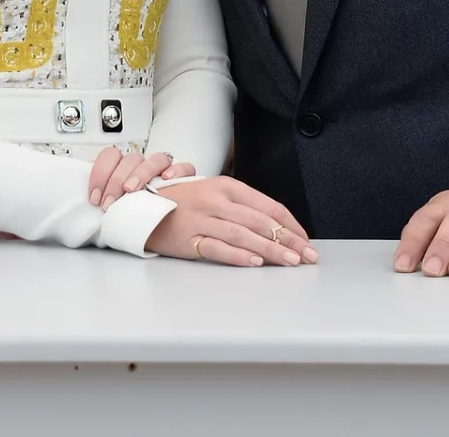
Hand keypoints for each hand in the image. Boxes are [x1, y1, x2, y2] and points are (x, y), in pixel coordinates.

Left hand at [88, 147, 196, 210]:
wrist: (159, 227)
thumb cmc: (134, 216)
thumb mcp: (115, 208)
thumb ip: (106, 199)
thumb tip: (90, 203)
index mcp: (124, 168)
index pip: (111, 155)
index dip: (100, 173)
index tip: (95, 197)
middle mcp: (143, 167)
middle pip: (131, 159)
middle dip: (116, 180)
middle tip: (109, 203)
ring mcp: (163, 171)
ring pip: (156, 158)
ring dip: (141, 173)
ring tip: (131, 189)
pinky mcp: (183, 179)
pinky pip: (185, 167)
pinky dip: (177, 169)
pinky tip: (167, 178)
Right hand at [146, 176, 313, 265]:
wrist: (141, 207)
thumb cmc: (180, 201)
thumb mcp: (212, 192)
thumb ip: (241, 205)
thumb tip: (275, 225)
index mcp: (226, 186)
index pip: (268, 205)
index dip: (290, 224)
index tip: (304, 239)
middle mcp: (216, 200)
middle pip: (261, 221)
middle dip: (289, 240)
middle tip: (307, 255)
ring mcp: (202, 219)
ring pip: (244, 235)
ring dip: (271, 250)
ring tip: (290, 262)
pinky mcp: (189, 239)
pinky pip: (218, 248)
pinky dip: (239, 256)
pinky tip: (255, 262)